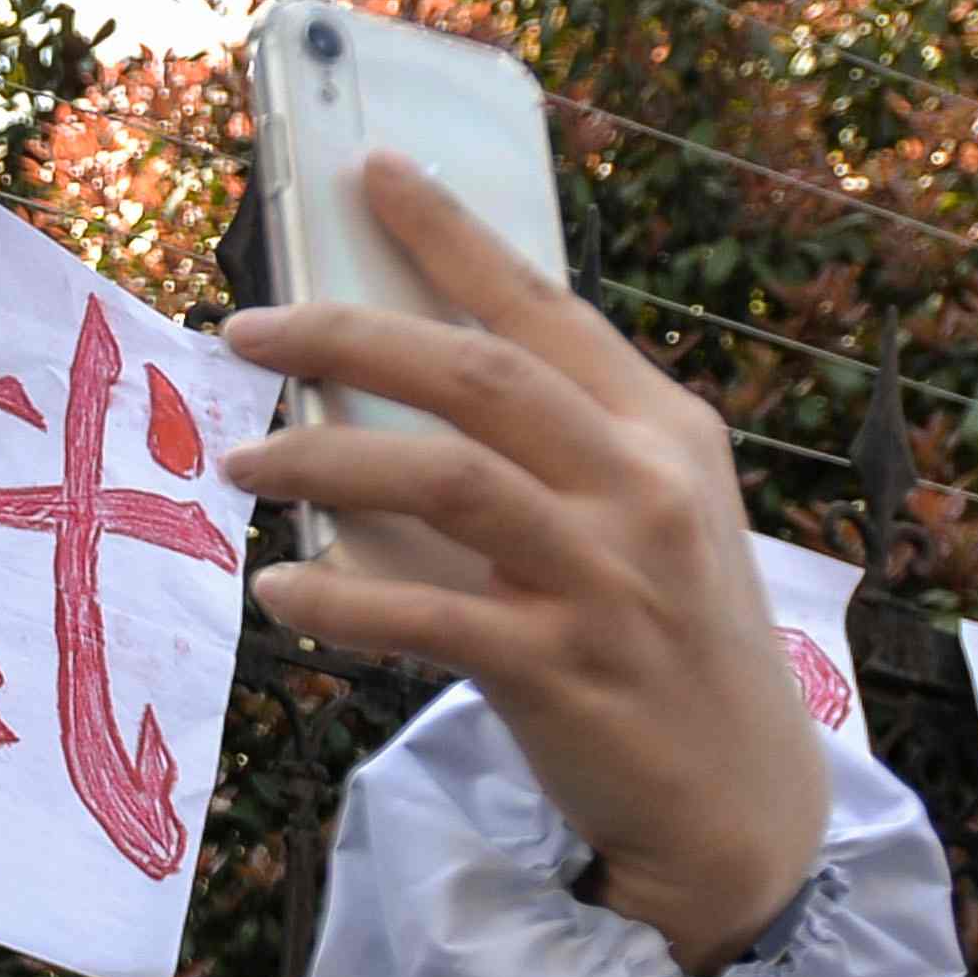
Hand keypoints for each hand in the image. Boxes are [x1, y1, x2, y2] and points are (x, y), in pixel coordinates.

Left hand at [225, 157, 826, 972]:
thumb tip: (378, 393)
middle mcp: (644, 488)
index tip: (371, 171)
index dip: (452, 236)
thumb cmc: (661, 646)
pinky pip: (423, 615)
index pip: (544, 308)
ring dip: (323, 459)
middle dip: (350, 333)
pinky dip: (339, 596)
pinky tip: (281, 590)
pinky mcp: (560, 672)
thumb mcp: (639, 522)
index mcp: (664, 431)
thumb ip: (543, 455)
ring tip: (240, 458)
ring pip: (443, 478)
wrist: (736, 805)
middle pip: (477, 375)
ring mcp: (606, 579)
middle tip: (247, 327)